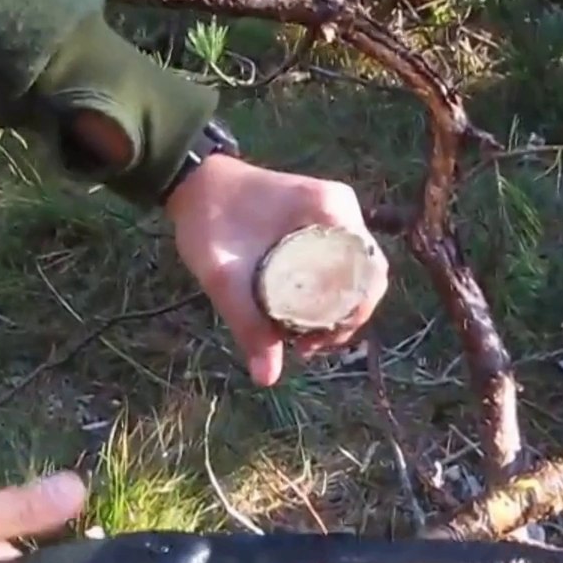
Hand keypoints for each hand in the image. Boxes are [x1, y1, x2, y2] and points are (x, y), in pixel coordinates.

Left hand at [165, 155, 388, 385]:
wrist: (194, 184)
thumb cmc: (208, 219)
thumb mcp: (224, 276)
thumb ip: (247, 323)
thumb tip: (267, 378)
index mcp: (332, 210)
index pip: (369, 272)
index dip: (353, 315)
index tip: (317, 340)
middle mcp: (344, 210)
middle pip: (367, 276)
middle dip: (345, 318)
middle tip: (307, 346)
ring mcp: (336, 215)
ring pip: (356, 273)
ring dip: (338, 309)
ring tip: (304, 338)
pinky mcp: (323, 223)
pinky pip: (340, 264)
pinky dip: (329, 293)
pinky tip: (302, 318)